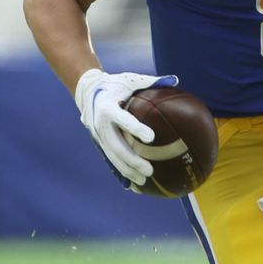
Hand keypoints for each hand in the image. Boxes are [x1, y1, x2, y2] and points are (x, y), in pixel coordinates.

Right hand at [74, 69, 178, 185]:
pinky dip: (121, 172)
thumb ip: (151, 81)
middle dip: (132, 160)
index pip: (123, 119)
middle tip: (149, 170)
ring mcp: (98, 136)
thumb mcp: (129, 79)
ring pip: (112, 157)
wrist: (87, 91)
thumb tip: (175, 80)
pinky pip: (111, 160)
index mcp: (107, 107)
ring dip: (127, 170)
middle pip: (116, 146)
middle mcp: (100, 124)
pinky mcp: (99, 143)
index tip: (151, 137)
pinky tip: (133, 184)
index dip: (135, 128)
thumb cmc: (115, 84)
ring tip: (143, 181)